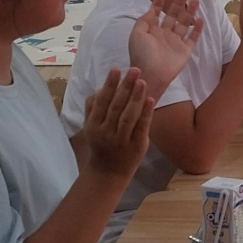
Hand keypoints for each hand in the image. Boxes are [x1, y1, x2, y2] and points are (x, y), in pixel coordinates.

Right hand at [80, 67, 152, 183]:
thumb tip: (101, 87)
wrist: (108, 172)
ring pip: (127, 116)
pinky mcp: (136, 145)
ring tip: (143, 81)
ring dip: (135, 97)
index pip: (102, 101)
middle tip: (134, 69)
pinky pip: (141, 127)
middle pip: (115, 106)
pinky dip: (146, 113)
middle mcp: (105, 132)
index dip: (109, 85)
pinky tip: (150, 99)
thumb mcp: (92, 126)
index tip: (116, 69)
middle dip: (125, 86)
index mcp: (93, 125)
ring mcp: (121, 140)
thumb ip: (94, 108)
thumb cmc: (102, 143)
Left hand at [128, 0, 202, 97]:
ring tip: (196, 1)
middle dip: (178, 4)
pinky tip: (201, 19)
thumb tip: (152, 9)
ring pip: (184, 24)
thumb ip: (144, 20)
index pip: (156, 14)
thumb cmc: (141, 54)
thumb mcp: (136, 34)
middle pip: (173, 16)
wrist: (151, 74)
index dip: (158, 3)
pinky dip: (198, 29)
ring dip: (190, 12)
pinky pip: (193, 37)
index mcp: (151, 31)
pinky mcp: (185, 50)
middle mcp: (164, 34)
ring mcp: (176, 42)